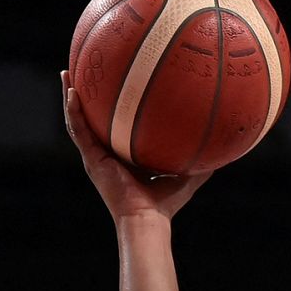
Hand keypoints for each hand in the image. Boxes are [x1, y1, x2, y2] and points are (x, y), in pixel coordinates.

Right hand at [62, 70, 209, 222]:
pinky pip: (79, 131)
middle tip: (82, 71)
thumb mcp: (187, 175)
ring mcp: (95, 157)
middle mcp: (105, 154)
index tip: (111, 86)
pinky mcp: (91, 160)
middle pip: (91, 118)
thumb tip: (224, 147)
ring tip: (66, 74)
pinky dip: (73, 111)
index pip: (113, 127)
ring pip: (77, 120)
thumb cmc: (166, 203)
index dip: (109, 108)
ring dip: (71, 97)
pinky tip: (72, 92)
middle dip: (85, 96)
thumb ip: (201, 161)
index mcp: (122, 156)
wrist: (147, 219)